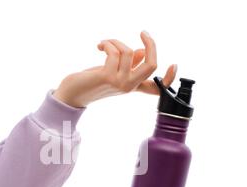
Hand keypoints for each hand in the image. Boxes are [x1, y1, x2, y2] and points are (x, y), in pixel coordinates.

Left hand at [53, 31, 176, 107]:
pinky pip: (115, 51)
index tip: (173, 64)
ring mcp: (119, 83)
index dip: (169, 78)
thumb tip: (141, 52)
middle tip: (143, 32)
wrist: (73, 93)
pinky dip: (107, 43)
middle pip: (152, 65)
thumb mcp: (113, 71)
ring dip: (116, 41)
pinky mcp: (108, 77)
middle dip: (151, 44)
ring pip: (129, 51)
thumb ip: (129, 64)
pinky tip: (99, 46)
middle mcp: (129, 86)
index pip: (157, 88)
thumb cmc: (92, 81)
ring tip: (105, 44)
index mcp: (133, 86)